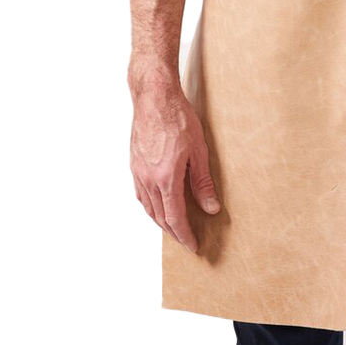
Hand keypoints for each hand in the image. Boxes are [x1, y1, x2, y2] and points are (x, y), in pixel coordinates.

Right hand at [129, 68, 220, 251]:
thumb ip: (203, 182)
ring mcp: (138, 172)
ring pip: (148, 207)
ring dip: (161, 221)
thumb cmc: (178, 118)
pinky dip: (150, 206)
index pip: (175, 218)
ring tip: (174, 228)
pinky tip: (157, 205)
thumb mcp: (199, 150)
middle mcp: (149, 179)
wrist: (154, 97)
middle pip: (160, 217)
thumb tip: (211, 208)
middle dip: (174, 233)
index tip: (193, 246)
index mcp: (166, 179)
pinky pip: (141, 194)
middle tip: (186, 241)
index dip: (185, 235)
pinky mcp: (135, 164)